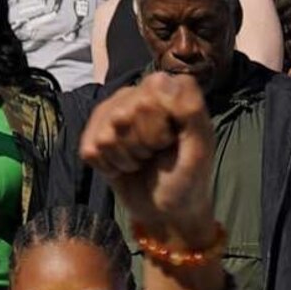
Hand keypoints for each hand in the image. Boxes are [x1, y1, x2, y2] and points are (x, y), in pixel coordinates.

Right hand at [79, 74, 219, 250]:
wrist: (166, 209)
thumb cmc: (187, 178)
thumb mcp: (199, 148)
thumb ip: (191, 111)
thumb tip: (164, 80)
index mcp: (168, 89)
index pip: (151, 92)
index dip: (160, 127)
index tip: (173, 140)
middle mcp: (138, 92)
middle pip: (125, 115)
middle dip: (143, 144)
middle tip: (155, 154)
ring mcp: (113, 111)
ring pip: (107, 133)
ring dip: (127, 158)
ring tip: (141, 161)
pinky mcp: (93, 133)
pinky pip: (91, 148)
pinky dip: (109, 167)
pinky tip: (124, 167)